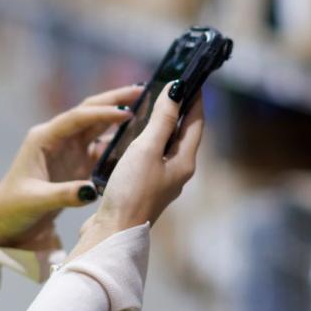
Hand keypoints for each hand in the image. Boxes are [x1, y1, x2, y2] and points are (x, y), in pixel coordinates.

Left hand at [0, 84, 142, 247]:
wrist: (4, 221)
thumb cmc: (13, 208)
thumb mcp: (36, 201)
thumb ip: (64, 195)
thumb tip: (92, 190)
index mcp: (44, 138)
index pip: (76, 118)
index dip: (102, 113)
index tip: (127, 111)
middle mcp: (57, 138)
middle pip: (89, 112)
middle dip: (114, 100)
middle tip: (142, 89)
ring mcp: (67, 149)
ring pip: (97, 126)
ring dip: (118, 116)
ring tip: (145, 106)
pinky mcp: (75, 162)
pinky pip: (99, 146)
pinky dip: (117, 140)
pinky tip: (136, 138)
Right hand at [68, 83, 204, 259]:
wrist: (114, 232)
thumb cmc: (132, 190)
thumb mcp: (146, 149)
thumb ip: (162, 120)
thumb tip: (176, 91)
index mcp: (184, 162)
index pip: (196, 123)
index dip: (195, 99)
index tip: (192, 78)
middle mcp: (177, 171)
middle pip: (183, 134)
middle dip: (179, 110)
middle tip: (171, 86)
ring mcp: (161, 181)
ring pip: (166, 146)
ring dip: (162, 125)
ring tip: (153, 105)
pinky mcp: (144, 188)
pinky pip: (151, 157)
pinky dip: (147, 140)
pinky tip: (133, 136)